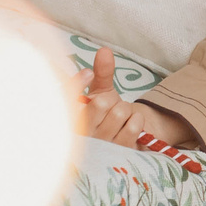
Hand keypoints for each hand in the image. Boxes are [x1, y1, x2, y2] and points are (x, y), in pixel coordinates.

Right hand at [77, 47, 199, 149]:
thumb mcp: (102, 93)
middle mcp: (82, 136)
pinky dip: (137, 120)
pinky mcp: (119, 154)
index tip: (88, 74)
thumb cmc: (106, 115)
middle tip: (111, 109)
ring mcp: (101, 148)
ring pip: (120, 112)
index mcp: (71, 120)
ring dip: (126, 110)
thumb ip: (102, 72)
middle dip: (112, 100)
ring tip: (119, 119)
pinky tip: (129, 127)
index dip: (77, 84)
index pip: (68, 99)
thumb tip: (105, 50)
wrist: (123, 141)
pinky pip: (134, 125)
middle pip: (101, 103)